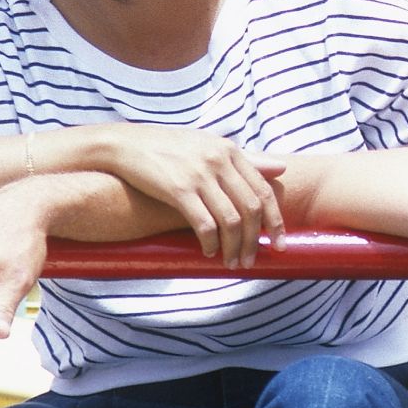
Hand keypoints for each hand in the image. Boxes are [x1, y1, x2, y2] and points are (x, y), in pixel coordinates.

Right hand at [100, 125, 285, 266]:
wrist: (125, 144)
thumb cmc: (169, 147)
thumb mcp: (210, 146)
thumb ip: (247, 158)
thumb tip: (282, 168)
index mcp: (230, 150)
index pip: (264, 191)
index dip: (276, 221)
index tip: (279, 244)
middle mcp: (219, 160)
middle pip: (251, 209)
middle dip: (255, 240)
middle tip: (251, 261)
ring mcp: (199, 174)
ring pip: (232, 221)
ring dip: (235, 248)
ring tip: (231, 263)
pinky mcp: (178, 189)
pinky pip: (205, 224)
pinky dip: (211, 243)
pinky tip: (209, 252)